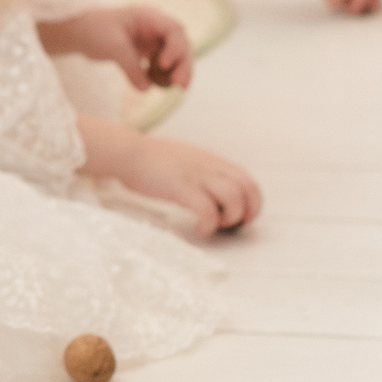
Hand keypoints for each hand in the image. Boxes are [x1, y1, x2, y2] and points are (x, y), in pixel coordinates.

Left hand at [37, 5, 192, 90]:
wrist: (79, 32)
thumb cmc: (94, 30)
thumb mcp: (112, 46)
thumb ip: (130, 66)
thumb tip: (146, 88)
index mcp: (149, 16)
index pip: (173, 30)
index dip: (175, 47)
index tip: (164, 64)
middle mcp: (155, 27)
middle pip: (180, 44)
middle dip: (183, 63)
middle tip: (181, 85)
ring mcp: (153, 40)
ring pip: (176, 56)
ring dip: (179, 71)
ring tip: (179, 88)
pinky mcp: (148, 53)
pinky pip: (163, 65)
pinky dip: (165, 75)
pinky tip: (161, 86)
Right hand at [79, 124, 260, 236]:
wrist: (128, 152)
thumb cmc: (151, 159)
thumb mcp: (186, 160)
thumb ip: (202, 171)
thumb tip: (213, 190)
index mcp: (212, 161)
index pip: (247, 179)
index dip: (253, 201)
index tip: (244, 216)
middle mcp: (210, 167)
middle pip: (247, 189)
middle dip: (248, 212)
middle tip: (235, 225)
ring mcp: (197, 176)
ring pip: (233, 198)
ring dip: (230, 217)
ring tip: (215, 225)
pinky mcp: (181, 188)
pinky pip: (207, 210)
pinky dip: (209, 224)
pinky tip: (199, 229)